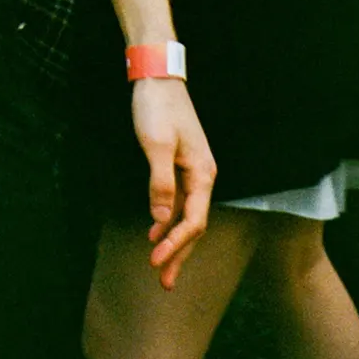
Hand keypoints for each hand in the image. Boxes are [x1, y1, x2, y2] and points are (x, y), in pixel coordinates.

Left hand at [131, 78, 215, 290]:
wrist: (157, 76)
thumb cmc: (157, 107)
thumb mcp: (156, 145)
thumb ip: (160, 183)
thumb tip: (161, 218)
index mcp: (202, 173)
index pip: (193, 220)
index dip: (176, 244)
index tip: (155, 261)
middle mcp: (202, 175)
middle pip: (193, 224)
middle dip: (179, 253)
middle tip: (164, 282)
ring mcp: (191, 170)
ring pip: (185, 214)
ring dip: (173, 240)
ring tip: (161, 267)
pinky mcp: (179, 164)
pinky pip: (177, 201)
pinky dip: (168, 219)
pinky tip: (156, 232)